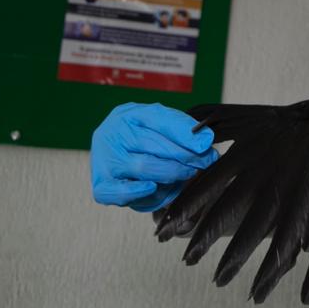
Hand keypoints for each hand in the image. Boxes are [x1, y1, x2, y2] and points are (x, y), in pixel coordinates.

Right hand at [90, 103, 218, 211]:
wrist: (113, 149)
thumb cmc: (142, 135)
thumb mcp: (161, 123)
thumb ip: (183, 128)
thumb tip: (205, 141)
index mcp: (130, 115)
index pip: (160, 120)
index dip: (186, 134)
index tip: (206, 144)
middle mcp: (113, 135)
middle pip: (154, 146)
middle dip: (186, 156)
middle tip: (205, 162)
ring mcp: (105, 160)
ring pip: (143, 167)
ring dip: (172, 173)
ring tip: (186, 173)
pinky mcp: (102, 185)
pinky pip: (120, 192)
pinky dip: (140, 192)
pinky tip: (153, 187)